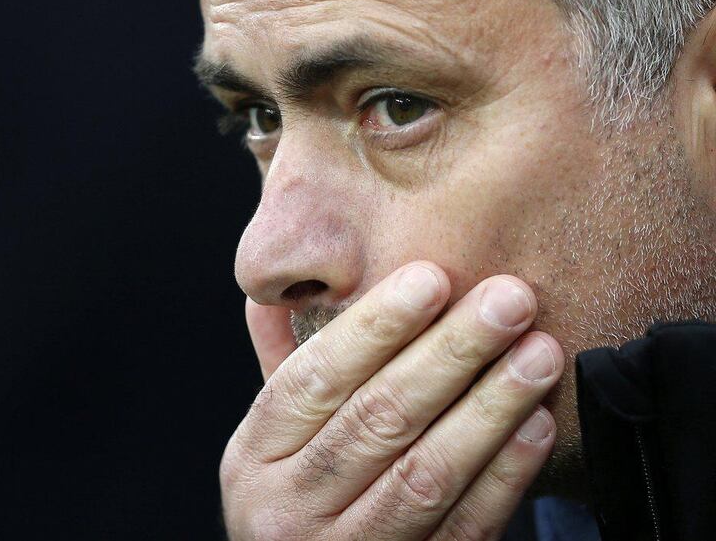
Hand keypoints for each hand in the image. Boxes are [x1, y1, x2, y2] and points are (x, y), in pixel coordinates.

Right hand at [221, 262, 563, 539]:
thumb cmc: (296, 488)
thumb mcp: (274, 436)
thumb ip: (290, 367)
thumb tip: (293, 285)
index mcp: (255, 455)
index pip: (314, 378)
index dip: (375, 326)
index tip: (431, 277)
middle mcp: (290, 506)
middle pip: (377, 419)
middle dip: (450, 352)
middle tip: (508, 300)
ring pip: (425, 473)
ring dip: (490, 406)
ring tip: (538, 353)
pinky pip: (463, 528)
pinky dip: (505, 474)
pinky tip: (537, 424)